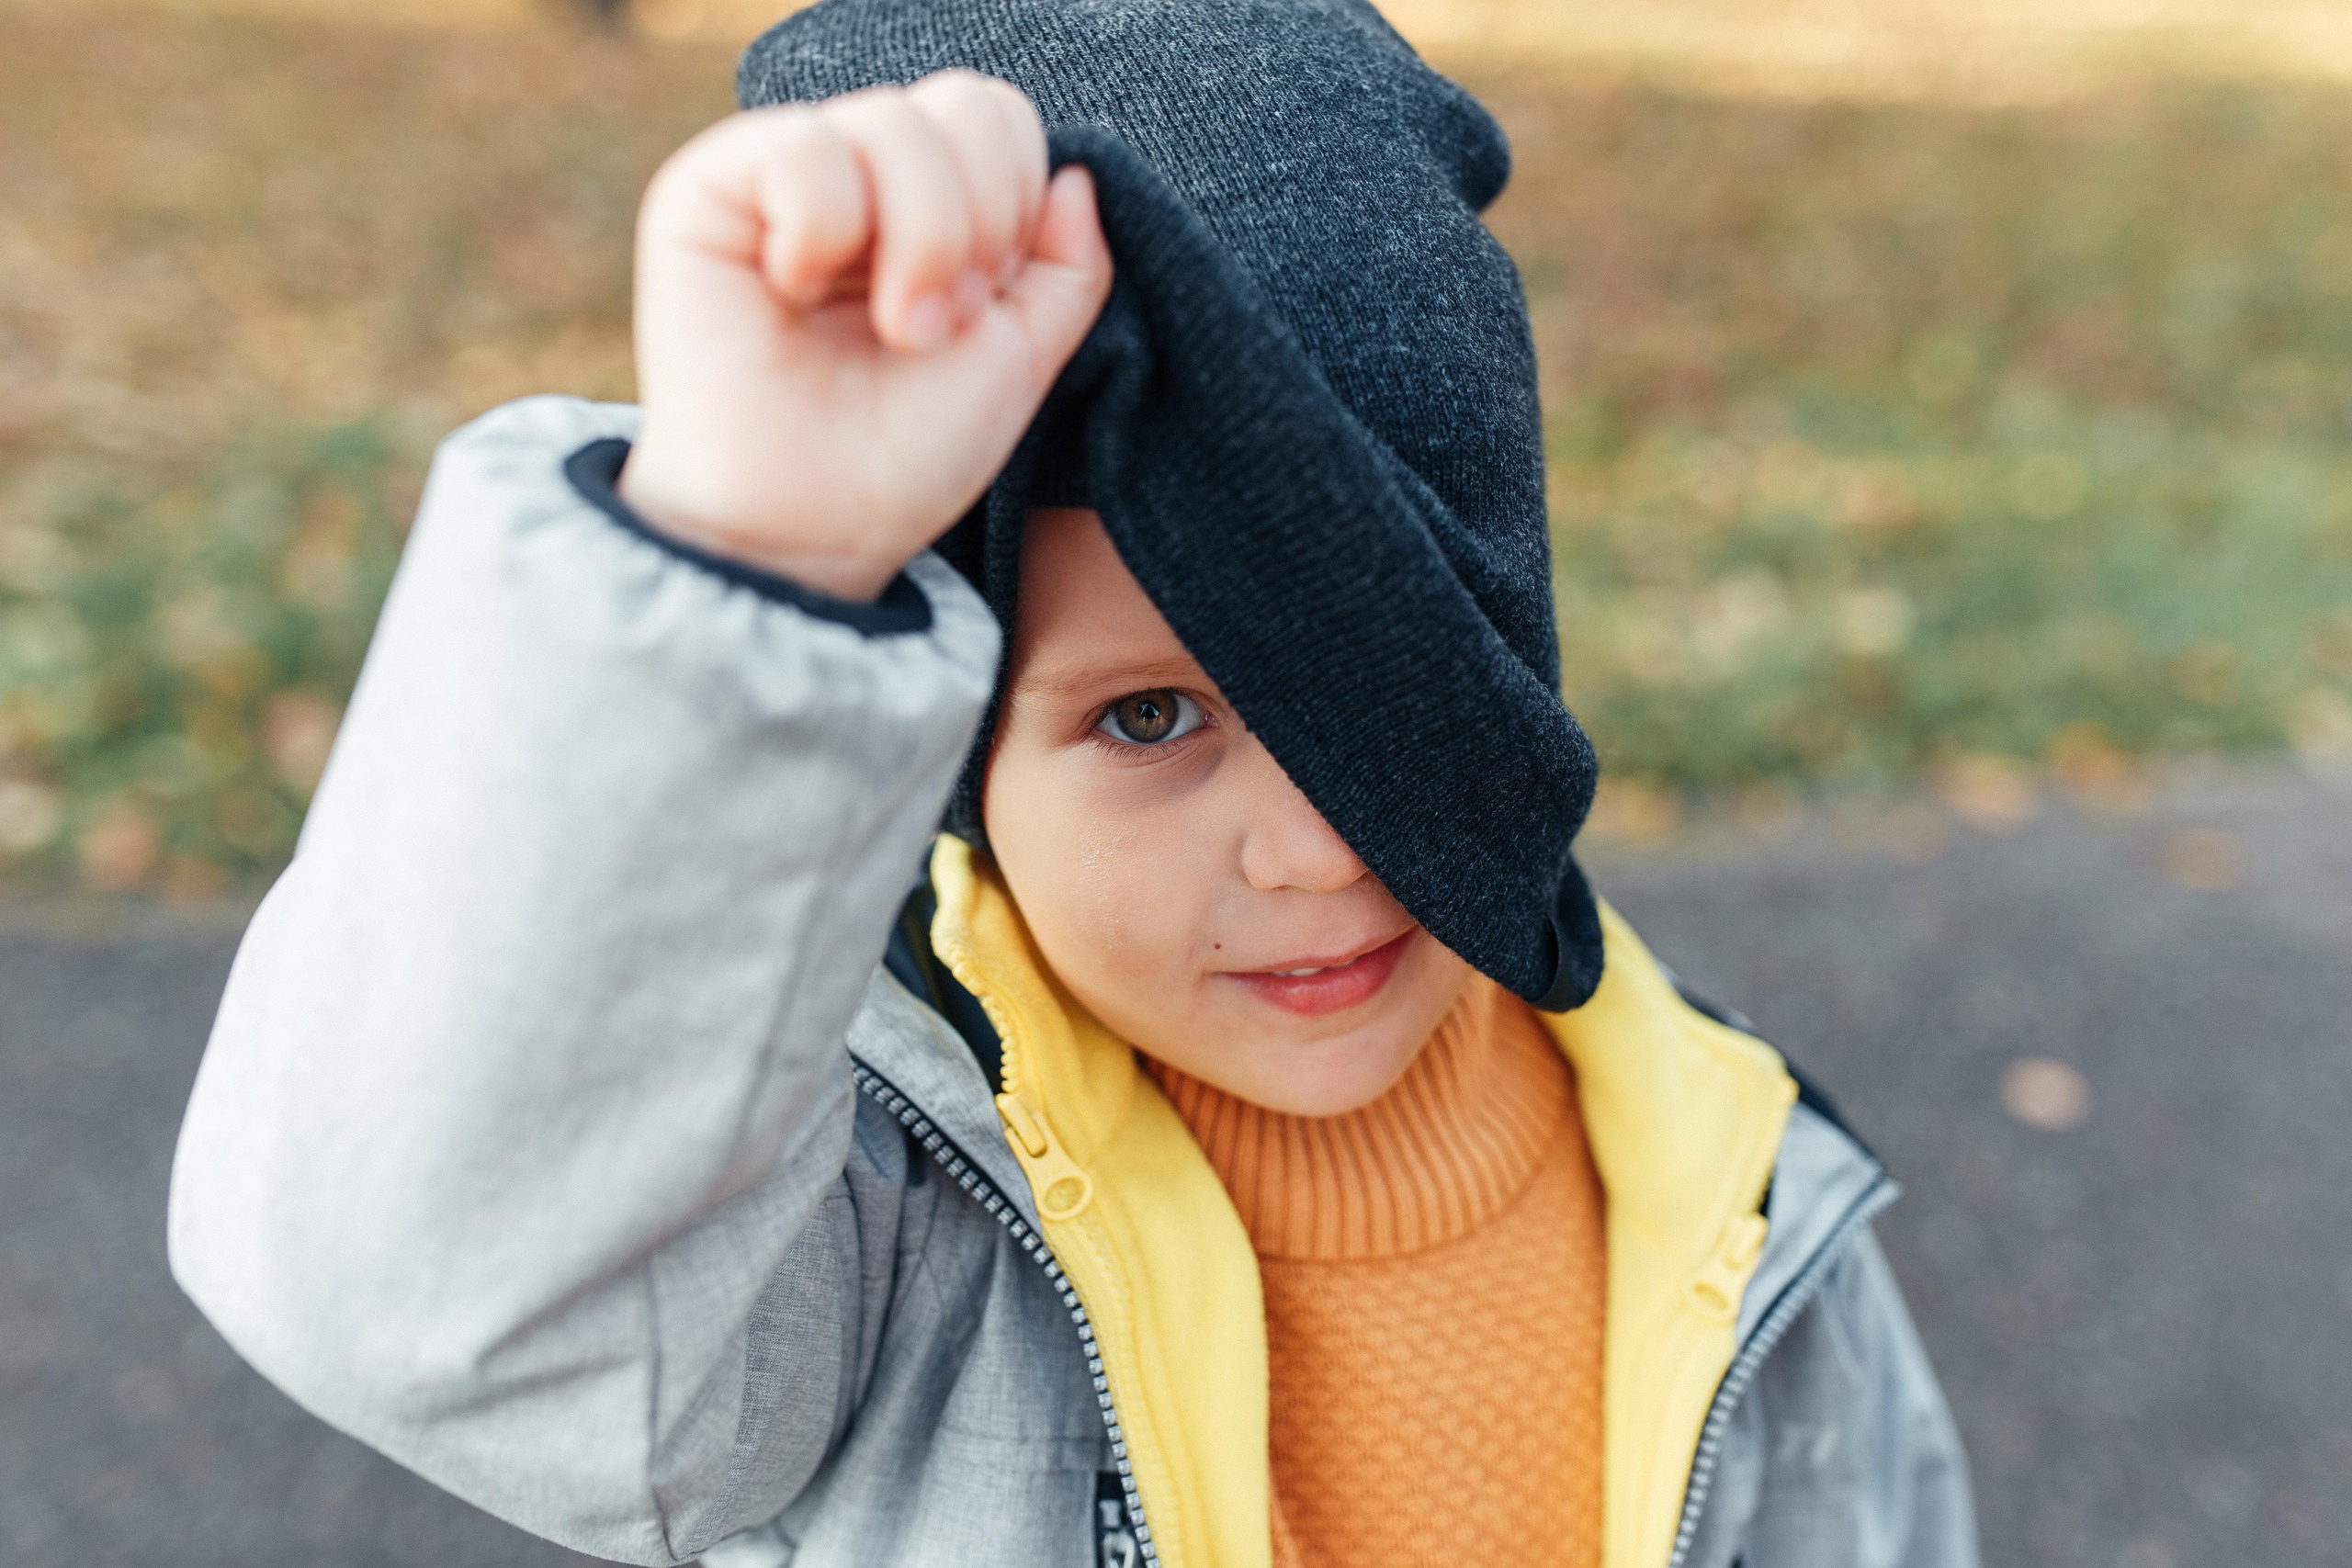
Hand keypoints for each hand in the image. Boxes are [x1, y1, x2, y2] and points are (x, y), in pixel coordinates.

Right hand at [615, 72, 1111, 601]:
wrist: (811, 533)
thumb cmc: (904, 455)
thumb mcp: (1021, 357)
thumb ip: (1067, 266)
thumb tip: (1077, 174)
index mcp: (925, 198)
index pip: (995, 115)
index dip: (1014, 199)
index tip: (984, 302)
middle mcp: (854, 171)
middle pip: (957, 106)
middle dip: (976, 225)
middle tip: (935, 325)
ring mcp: (779, 174)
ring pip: (889, 124)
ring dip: (914, 241)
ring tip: (889, 327)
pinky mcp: (705, 190)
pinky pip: (801, 148)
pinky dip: (824, 231)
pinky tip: (795, 293)